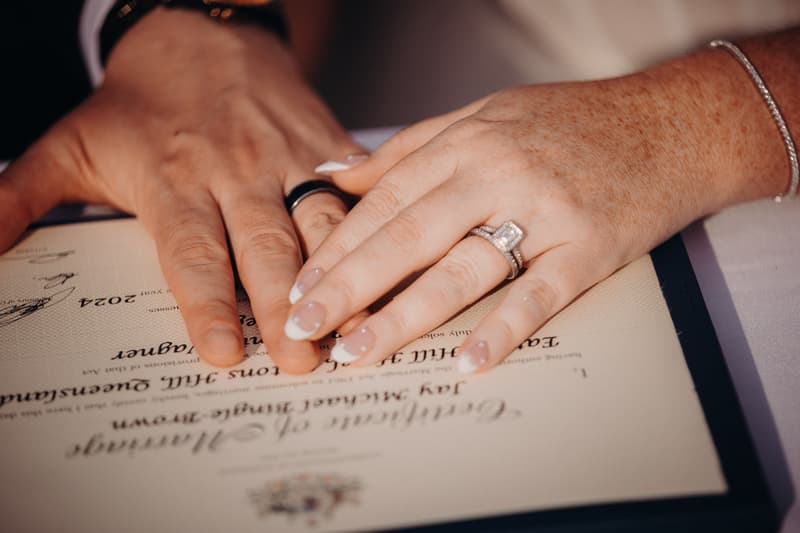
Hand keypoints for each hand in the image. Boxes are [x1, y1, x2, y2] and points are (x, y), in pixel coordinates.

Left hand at [0, 7, 361, 371]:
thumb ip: (22, 195)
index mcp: (174, 177)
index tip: (223, 353)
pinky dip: (375, 229)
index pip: (193, 252)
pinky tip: (394, 263)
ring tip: (355, 321)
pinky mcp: (326, 145)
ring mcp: (288, 155)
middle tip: (303, 359)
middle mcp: (236, 170)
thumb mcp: (71, 142)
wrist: (203, 31)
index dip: (208, 304)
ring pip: (321, 222)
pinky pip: (355, 190)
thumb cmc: (140, 99)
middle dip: (287, 305)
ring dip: (341, 274)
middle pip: (265, 245)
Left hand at [283, 47, 788, 372]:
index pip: (385, 200)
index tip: (300, 284)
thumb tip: (339, 177)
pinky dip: (502, 331)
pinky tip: (464, 364)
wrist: (667, 124)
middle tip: (304, 326)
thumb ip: (409, 148)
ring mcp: (546, 210)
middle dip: (349, 285)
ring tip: (357, 352)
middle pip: (409, 235)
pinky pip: (540, 295)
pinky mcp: (590, 247)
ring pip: (463, 268)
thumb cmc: (567, 122)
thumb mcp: (482, 115)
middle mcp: (498, 173)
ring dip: (405, 316)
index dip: (337, 246)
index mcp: (466, 142)